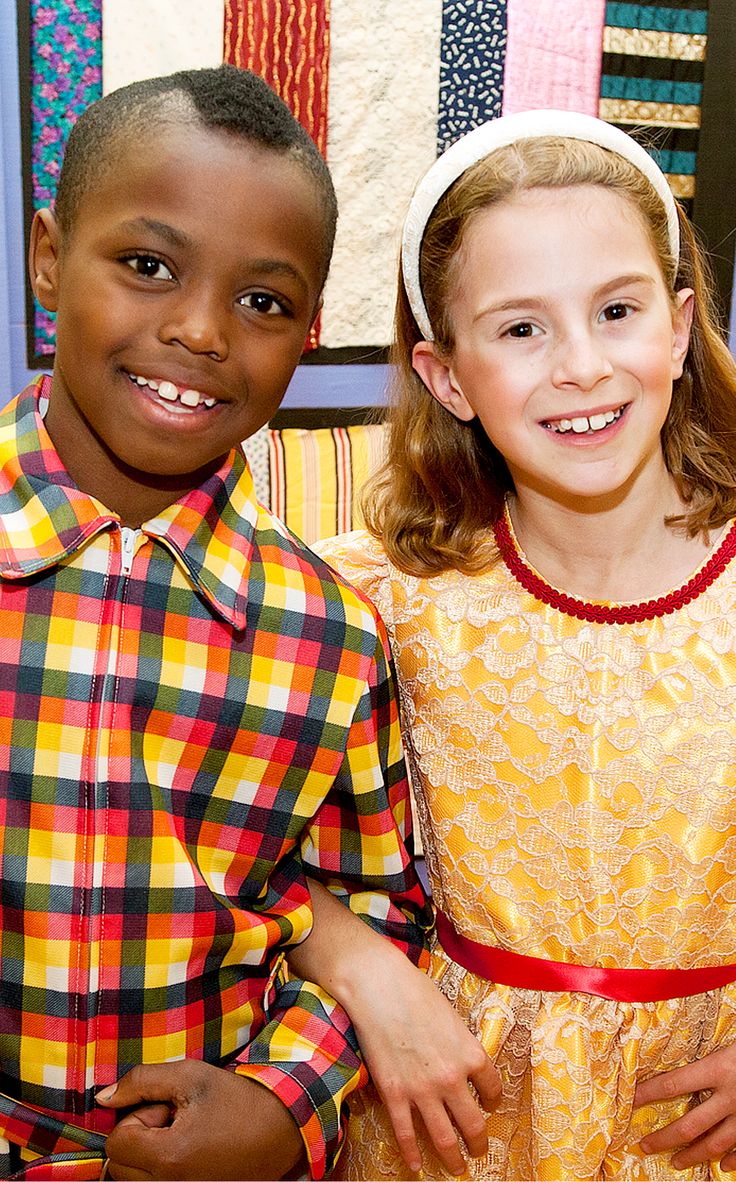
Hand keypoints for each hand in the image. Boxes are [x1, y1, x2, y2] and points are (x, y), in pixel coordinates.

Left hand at [96, 1060, 303, 1179]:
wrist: (280, 1129)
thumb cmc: (235, 1099)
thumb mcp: (188, 1076)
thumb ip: (140, 1081)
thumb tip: (103, 1098)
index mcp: (169, 1157)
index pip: (116, 1143)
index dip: (136, 1117)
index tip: (167, 1107)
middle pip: (119, 1166)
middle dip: (139, 1137)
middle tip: (174, 1118)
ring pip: (132, 1180)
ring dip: (147, 1154)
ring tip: (181, 1134)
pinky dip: (159, 1169)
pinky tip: (186, 1151)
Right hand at [289, 878, 500, 1175]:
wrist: (379, 987)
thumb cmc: (415, 992)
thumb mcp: (450, 1017)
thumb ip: (459, 1045)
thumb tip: (461, 1061)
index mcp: (470, 1054)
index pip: (493, 1089)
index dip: (493, 1102)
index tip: (489, 1106)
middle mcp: (451, 1078)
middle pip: (473, 1124)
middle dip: (478, 1142)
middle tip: (478, 1151)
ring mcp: (422, 1090)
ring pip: (444, 1138)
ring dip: (453, 1158)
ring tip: (457, 1169)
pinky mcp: (394, 1094)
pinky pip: (406, 1133)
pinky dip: (412, 1154)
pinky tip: (416, 1166)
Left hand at [635, 1042, 735, 1171]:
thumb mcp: (733, 1041)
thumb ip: (715, 1051)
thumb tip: (689, 1054)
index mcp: (719, 1068)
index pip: (673, 1083)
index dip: (648, 1093)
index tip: (629, 1101)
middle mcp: (731, 1096)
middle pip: (690, 1124)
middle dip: (664, 1138)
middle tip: (644, 1146)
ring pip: (716, 1144)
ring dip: (694, 1155)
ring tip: (676, 1163)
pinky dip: (733, 1160)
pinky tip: (724, 1166)